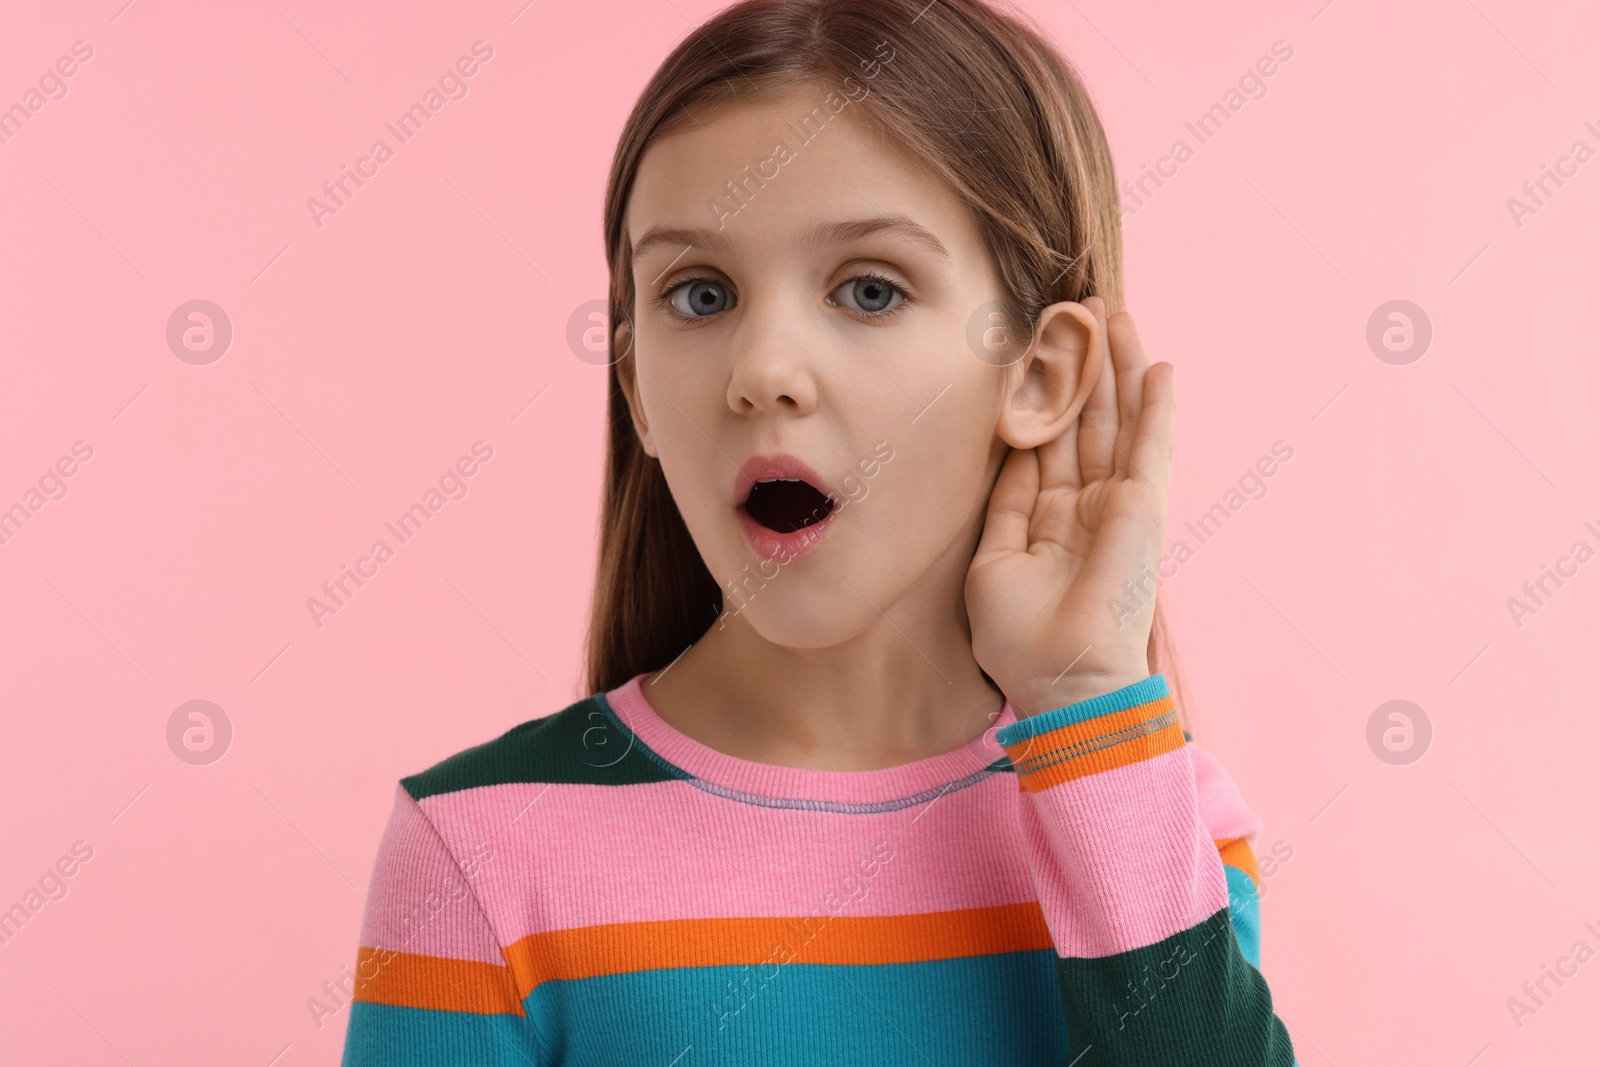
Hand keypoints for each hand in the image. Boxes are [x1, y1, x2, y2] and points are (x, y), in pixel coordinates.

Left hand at [964, 297, 1174, 717]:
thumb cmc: (1022, 641)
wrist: (1063, 682)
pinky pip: (1153, 445)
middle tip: (1074, 309)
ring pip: (1118, 420)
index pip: (1046, 443)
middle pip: (1084, 420)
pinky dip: (1157, 405)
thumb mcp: (994, 562)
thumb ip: (1005, 506)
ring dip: (1115, 367)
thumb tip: (1005, 454)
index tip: (1030, 349)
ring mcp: (1118, 504)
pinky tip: (1156, 364)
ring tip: (1111, 314)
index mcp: (1048, 520)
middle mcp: (1086, 505)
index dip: (1039, 397)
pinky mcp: (1144, 507)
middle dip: (1079, 366)